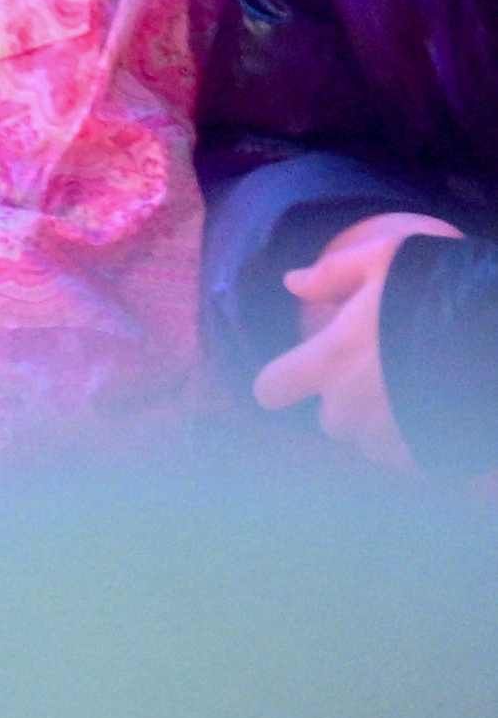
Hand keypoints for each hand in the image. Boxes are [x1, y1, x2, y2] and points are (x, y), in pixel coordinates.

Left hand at [258, 208, 466, 468]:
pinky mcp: (430, 455)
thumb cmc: (446, 287)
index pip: (270, 389)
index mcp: (332, 358)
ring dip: (383, 424)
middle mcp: (355, 404)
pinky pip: (408, 459)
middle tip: (383, 373)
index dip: (282, 382)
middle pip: (330, 419)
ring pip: (369, 442)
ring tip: (417, 390)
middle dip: (348, 401)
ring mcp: (394, 435)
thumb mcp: (387, 259)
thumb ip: (334, 274)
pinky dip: (417, 442)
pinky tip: (440, 413)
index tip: (298, 375)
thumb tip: (292, 282)